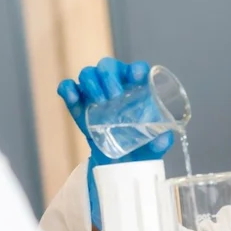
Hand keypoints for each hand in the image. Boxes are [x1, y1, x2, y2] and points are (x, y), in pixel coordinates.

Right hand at [57, 57, 173, 230]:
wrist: (120, 164)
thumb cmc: (141, 146)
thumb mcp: (154, 146)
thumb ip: (161, 142)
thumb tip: (162, 139)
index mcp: (137, 89)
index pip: (137, 70)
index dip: (136, 69)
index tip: (137, 76)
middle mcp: (115, 85)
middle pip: (108, 66)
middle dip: (109, 76)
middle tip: (114, 96)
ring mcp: (94, 93)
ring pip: (88, 74)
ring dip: (92, 83)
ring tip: (100, 102)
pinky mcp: (78, 105)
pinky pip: (68, 88)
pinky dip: (68, 89)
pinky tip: (72, 97)